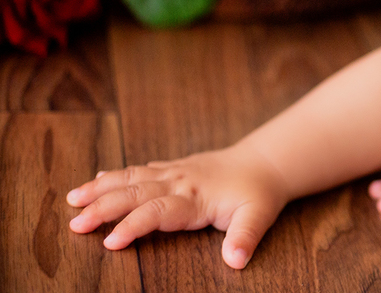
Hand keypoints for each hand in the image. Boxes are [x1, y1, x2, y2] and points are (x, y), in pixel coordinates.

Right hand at [65, 145, 287, 268]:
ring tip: (72, 199)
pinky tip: (97, 181)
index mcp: (195, 197)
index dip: (134, 226)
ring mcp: (174, 172)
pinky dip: (116, 176)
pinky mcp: (173, 168)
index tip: (111, 242)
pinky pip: (141, 170)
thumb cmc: (260, 192)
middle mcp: (179, 181)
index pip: (158, 211)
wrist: (266, 162)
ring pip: (132, 177)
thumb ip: (245, 237)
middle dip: (104, 207)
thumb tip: (236, 260)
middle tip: (75, 224)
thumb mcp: (259, 215)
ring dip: (101, 187)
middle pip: (135, 193)